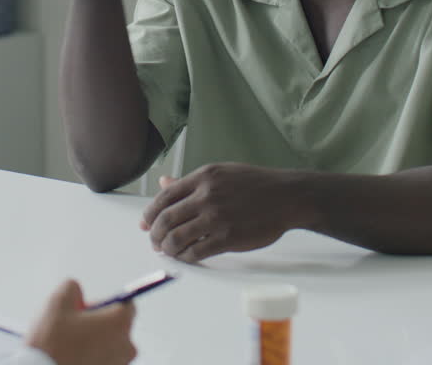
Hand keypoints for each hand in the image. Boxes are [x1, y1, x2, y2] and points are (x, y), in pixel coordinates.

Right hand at [26, 280, 136, 364]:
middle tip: (73, 328)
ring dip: (94, 342)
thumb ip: (72, 288)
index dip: (105, 304)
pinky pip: (103, 361)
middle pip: (118, 327)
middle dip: (98, 324)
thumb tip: (77, 291)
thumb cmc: (54, 343)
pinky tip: (71, 358)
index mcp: (119, 323)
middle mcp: (126, 346)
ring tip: (69, 346)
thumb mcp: (57, 303)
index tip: (85, 309)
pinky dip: (91, 358)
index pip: (127, 304)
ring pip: (110, 346)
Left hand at [139, 164, 311, 262]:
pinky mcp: (228, 238)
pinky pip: (196, 251)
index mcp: (203, 177)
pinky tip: (186, 258)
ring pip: (177, 237)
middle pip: (166, 219)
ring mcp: (217, 217)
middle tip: (154, 242)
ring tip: (168, 251)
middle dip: (155, 234)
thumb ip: (190, 181)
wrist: (287, 196)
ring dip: (167, 248)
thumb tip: (163, 182)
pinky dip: (186, 257)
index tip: (144, 224)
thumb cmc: (255, 184)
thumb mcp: (221, 173)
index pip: (164, 197)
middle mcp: (206, 195)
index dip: (149, 213)